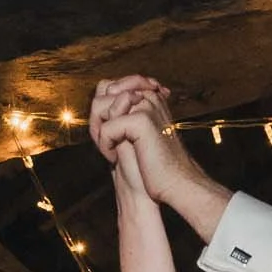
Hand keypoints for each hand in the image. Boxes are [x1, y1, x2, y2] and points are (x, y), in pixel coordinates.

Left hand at [90, 77, 199, 207]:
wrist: (174, 184)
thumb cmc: (156, 165)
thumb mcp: (136, 134)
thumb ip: (121, 114)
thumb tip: (101, 100)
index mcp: (149, 96)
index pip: (109, 87)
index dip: (101, 112)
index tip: (113, 136)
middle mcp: (148, 96)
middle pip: (102, 94)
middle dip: (97, 120)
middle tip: (110, 144)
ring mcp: (146, 105)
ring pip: (100, 107)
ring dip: (100, 133)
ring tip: (114, 152)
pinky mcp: (141, 120)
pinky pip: (106, 128)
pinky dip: (105, 147)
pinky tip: (117, 159)